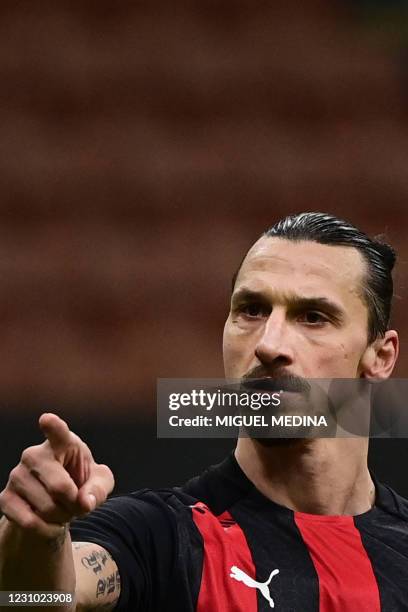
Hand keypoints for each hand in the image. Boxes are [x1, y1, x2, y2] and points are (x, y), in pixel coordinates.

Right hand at [0, 413, 113, 538]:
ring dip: (62, 517)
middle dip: (74, 503)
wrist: (56, 502)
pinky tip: (50, 523)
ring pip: (47, 508)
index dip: (52, 426)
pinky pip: (30, 522)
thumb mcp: (99, 483)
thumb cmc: (81, 482)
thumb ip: (98, 489)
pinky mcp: (5, 497)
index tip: (46, 419)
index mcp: (61, 443)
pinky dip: (47, 530)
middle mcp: (34, 454)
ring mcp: (16, 475)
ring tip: (63, 510)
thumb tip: (84, 502)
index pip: (56, 431)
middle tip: (77, 503)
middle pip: (60, 486)